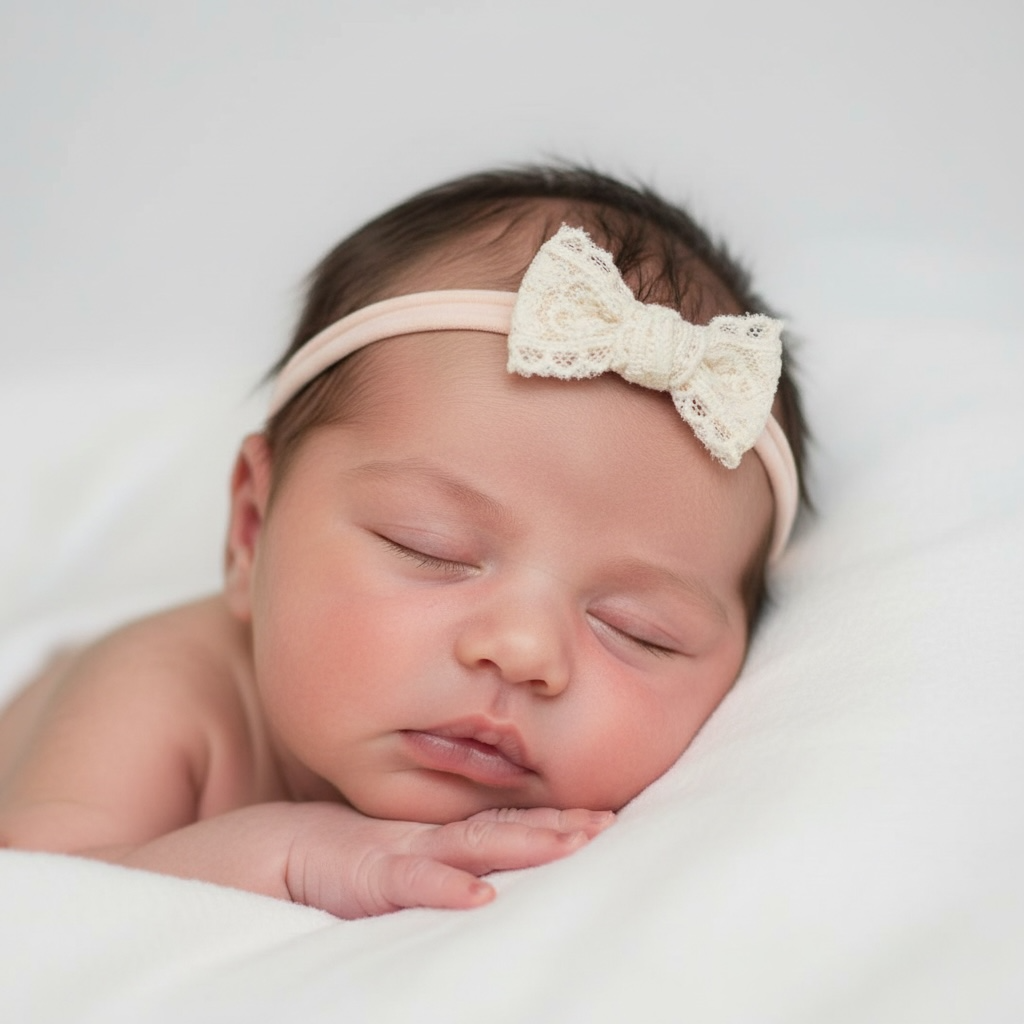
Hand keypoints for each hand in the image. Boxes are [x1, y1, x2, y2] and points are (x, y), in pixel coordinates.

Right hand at [282, 803, 614, 917]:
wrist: (273, 852)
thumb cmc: (341, 861)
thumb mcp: (399, 864)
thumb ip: (441, 865)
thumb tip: (492, 881)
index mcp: (438, 838)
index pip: (506, 824)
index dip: (553, 820)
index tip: (602, 818)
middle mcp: (430, 839)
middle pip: (504, 829)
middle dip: (557, 826)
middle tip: (607, 824)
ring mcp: (402, 853)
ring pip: (472, 846)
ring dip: (525, 844)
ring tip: (573, 843)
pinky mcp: (368, 878)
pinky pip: (411, 883)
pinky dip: (446, 888)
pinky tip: (480, 897)